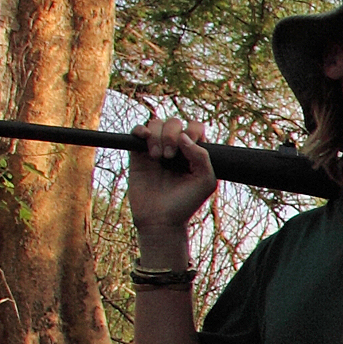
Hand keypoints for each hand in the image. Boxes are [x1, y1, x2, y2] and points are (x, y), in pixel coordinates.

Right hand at [128, 111, 219, 245]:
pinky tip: (144, 139)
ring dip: (157, 135)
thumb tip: (183, 136)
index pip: (194, 127)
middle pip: (173, 123)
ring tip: (157, 157)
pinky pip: (137, 131)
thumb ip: (202, 156)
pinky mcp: (138, 155)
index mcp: (193, 153)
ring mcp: (155, 150)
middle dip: (171, 135)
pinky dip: (140, 130)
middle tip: (169, 156)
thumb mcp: (205, 181)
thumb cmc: (185, 203)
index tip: (190, 146)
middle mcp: (175, 149)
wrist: (161, 220)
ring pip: (155, 124)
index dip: (193, 130)